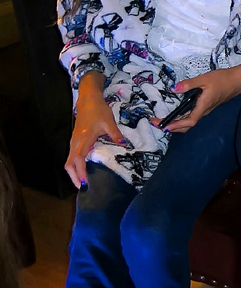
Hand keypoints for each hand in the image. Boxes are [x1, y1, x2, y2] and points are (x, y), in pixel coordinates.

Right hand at [66, 73, 121, 188]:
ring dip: (73, 172)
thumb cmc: (98, 110)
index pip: (77, 159)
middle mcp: (75, 142)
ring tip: (82, 183)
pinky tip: (82, 171)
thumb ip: (116, 134)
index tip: (84, 182)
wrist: (88, 99)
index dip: (79, 171)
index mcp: (83, 139)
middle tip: (82, 188)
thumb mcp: (109, 121)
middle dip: (73, 176)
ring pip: (68, 161)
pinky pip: (71, 157)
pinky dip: (74, 166)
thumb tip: (125, 145)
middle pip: (68, 163)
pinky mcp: (75, 141)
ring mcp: (73, 142)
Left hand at [161, 60, 240, 132]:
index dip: (177, 125)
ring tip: (164, 121)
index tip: (165, 126)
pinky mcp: (206, 106)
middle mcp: (204, 111)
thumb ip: (188, 84)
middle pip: (188, 125)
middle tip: (157, 124)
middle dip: (173, 127)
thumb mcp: (204, 79)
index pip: (189, 121)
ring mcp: (205, 110)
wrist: (238, 80)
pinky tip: (176, 114)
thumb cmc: (222, 79)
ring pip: (190, 121)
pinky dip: (182, 118)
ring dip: (177, 123)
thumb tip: (173, 88)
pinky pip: (192, 116)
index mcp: (203, 106)